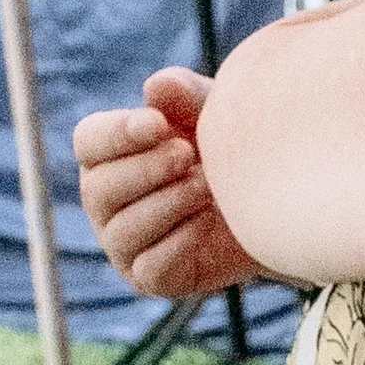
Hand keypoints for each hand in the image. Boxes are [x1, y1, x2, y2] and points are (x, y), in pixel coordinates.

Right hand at [71, 69, 265, 299]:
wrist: (275, 205)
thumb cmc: (230, 151)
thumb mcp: (214, 113)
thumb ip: (185, 97)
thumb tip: (156, 87)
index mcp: (110, 155)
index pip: (89, 142)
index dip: (118, 134)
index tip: (159, 125)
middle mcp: (107, 201)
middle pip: (99, 188)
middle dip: (146, 169)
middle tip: (188, 154)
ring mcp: (124, 243)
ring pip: (123, 230)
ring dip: (168, 204)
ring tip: (206, 186)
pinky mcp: (150, 277)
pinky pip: (150, 266)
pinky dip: (181, 242)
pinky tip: (208, 222)